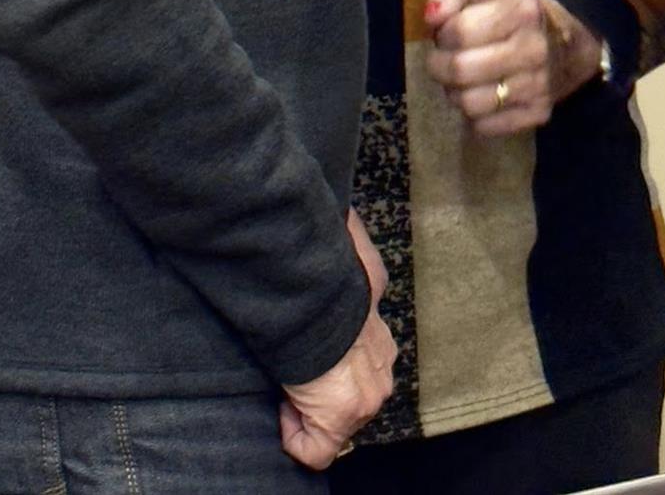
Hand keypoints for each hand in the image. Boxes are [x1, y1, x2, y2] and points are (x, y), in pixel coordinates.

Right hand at [279, 213, 396, 468]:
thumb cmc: (322, 276)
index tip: (305, 347)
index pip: (358, 360)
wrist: (316, 294)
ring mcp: (368, 394)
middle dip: (318, 389)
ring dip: (307, 406)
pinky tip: (283, 402)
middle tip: (294, 367)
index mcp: (380, 332)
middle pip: (349, 396)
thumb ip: (347, 253)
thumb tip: (342, 214)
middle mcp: (381, 366)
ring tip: (288, 379)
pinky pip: (314, 449)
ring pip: (333, 422)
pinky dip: (293, 434)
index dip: (327, 361)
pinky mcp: (343, 417)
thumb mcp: (344, 263)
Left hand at [424, 0, 605, 136]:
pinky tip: (481, 97)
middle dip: (439, 67)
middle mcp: (534, 48)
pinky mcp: (538, 114)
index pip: (459, 30)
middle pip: (460, 69)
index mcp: (521, 10)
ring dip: (454, 93)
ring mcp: (539, 85)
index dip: (442, 35)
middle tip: (442, 62)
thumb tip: (431, 16)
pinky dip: (473, 116)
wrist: (568, 46)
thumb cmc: (514, 17)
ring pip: (469, 104)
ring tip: (460, 81)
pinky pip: (485, 127)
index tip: (445, 35)